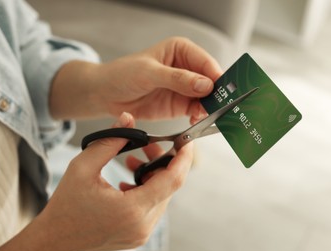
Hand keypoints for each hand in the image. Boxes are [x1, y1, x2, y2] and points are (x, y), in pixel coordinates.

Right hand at [0, 112, 193, 250]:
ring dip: (152, 175)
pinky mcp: (138, 235)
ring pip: (162, 196)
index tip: (187, 141)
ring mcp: (142, 233)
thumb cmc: (66, 204)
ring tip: (130, 162)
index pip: (172, 180)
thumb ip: (110, 140)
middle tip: (147, 145)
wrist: (55, 237)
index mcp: (132, 209)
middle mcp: (142, 225)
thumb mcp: (83, 166)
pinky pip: (152, 207)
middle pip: (168, 186)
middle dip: (161, 161)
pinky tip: (127, 181)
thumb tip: (128, 119)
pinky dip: (146, 190)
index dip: (183, 158)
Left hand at [50, 37, 221, 123]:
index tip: (223, 91)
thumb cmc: (123, 74)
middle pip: (210, 81)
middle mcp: (186, 68)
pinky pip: (196, 110)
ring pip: (206, 97)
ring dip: (210, 107)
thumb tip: (205, 85)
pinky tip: (197, 120)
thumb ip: (177, 79)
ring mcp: (184, 88)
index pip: (205, 62)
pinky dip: (200, 116)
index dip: (216, 76)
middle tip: (222, 107)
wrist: (106, 94)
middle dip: (217, 94)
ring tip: (208, 115)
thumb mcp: (149, 73)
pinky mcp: (179, 104)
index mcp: (181, 50)